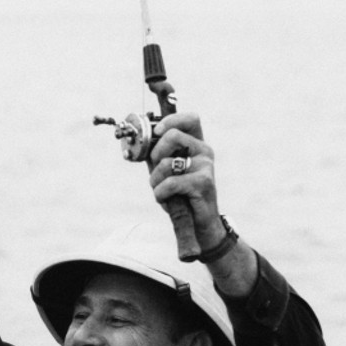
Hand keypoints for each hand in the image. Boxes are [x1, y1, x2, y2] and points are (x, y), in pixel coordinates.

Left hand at [147, 112, 226, 248]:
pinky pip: (169, 183)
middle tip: (156, 171)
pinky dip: (160, 194)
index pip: (190, 119)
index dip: (171, 120)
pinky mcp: (203, 183)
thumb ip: (156, 156)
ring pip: (166, 162)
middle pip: (173, 135)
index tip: (156, 131)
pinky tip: (166, 200)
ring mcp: (206, 166)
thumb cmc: (179, 196)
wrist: (198, 225)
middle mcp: (204, 151)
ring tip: (162, 191)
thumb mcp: (165, 172)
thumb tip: (139, 141)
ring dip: (155, 180)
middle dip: (155, 154)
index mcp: (196, 145)